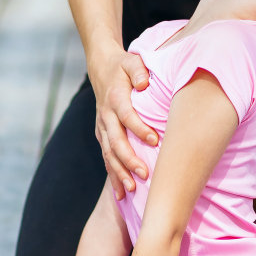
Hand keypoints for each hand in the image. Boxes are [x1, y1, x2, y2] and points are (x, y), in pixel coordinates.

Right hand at [90, 47, 156, 195]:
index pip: (127, 115)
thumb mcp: (133, 61)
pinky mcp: (102, 134)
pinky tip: (121, 193)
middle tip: (144, 174)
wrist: (101, 67)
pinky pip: (106, 157)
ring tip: (132, 189)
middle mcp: (106, 115)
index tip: (154, 139)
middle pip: (116, 141)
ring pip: (109, 154)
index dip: (139, 128)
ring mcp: (102, 127)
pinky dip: (113, 175)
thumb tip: (144, 83)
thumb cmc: (124, 66)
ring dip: (119, 172)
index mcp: (115, 98)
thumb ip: (138, 70)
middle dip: (129, 160)